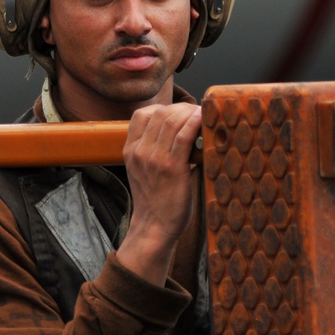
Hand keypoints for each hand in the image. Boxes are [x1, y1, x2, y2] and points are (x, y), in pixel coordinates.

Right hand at [115, 102, 200, 285]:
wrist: (155, 226)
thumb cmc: (155, 199)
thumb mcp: (142, 171)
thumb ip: (151, 150)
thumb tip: (178, 132)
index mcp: (130, 151)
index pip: (141, 115)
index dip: (163, 108)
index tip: (179, 113)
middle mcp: (139, 152)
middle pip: (160, 114)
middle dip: (181, 108)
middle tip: (197, 113)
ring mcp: (153, 159)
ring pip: (172, 121)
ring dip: (190, 113)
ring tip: (203, 115)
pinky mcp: (171, 168)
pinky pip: (183, 136)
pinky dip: (195, 122)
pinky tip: (204, 119)